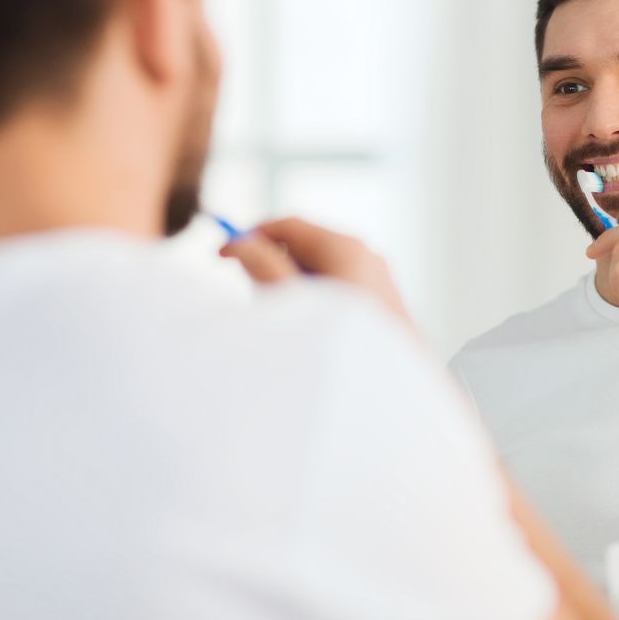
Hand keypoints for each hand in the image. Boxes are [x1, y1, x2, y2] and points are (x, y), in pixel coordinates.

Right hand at [220, 217, 414, 330]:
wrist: (397, 394)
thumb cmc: (344, 349)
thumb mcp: (293, 304)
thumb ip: (263, 269)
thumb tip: (241, 244)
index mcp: (347, 249)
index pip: (290, 225)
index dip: (251, 235)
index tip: (221, 254)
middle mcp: (368, 255)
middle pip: (306, 246)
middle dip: (273, 264)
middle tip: (253, 295)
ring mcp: (379, 277)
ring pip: (322, 269)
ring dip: (294, 287)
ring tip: (289, 323)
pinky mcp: (383, 301)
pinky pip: (340, 288)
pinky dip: (316, 300)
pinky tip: (313, 334)